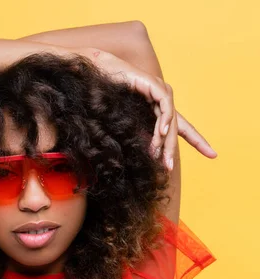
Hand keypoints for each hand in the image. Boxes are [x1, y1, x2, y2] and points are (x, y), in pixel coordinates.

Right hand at [83, 48, 216, 168]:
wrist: (102, 73)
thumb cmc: (109, 95)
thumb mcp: (128, 120)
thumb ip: (141, 133)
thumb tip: (152, 154)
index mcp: (161, 109)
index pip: (182, 128)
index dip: (197, 141)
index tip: (213, 155)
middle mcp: (165, 100)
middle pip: (176, 128)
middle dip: (174, 149)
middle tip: (170, 168)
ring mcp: (162, 91)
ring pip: (170, 121)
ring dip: (165, 142)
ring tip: (162, 158)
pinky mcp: (156, 86)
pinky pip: (164, 107)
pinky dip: (163, 121)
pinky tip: (160, 134)